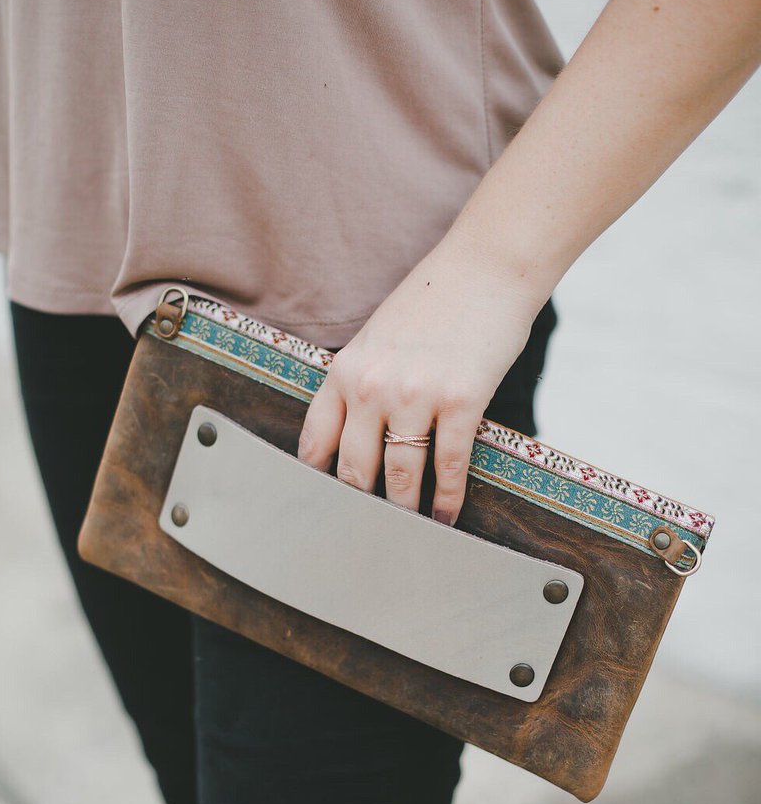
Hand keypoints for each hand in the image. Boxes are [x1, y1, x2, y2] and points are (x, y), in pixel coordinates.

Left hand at [297, 231, 540, 524]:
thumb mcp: (377, 337)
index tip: (320, 511)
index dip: (316, 484)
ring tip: (407, 535)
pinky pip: (448, 465)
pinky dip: (447, 499)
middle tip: (364, 537)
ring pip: (400, 475)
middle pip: (355, 470)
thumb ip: (361, 382)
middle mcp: (372, 386)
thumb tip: (356, 436)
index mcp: (345, 370)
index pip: (316, 443)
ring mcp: (416, 395)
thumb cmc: (434, 301)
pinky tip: (446, 517)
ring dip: (405, 512)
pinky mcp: (461, 401)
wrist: (487, 266)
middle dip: (359, 509)